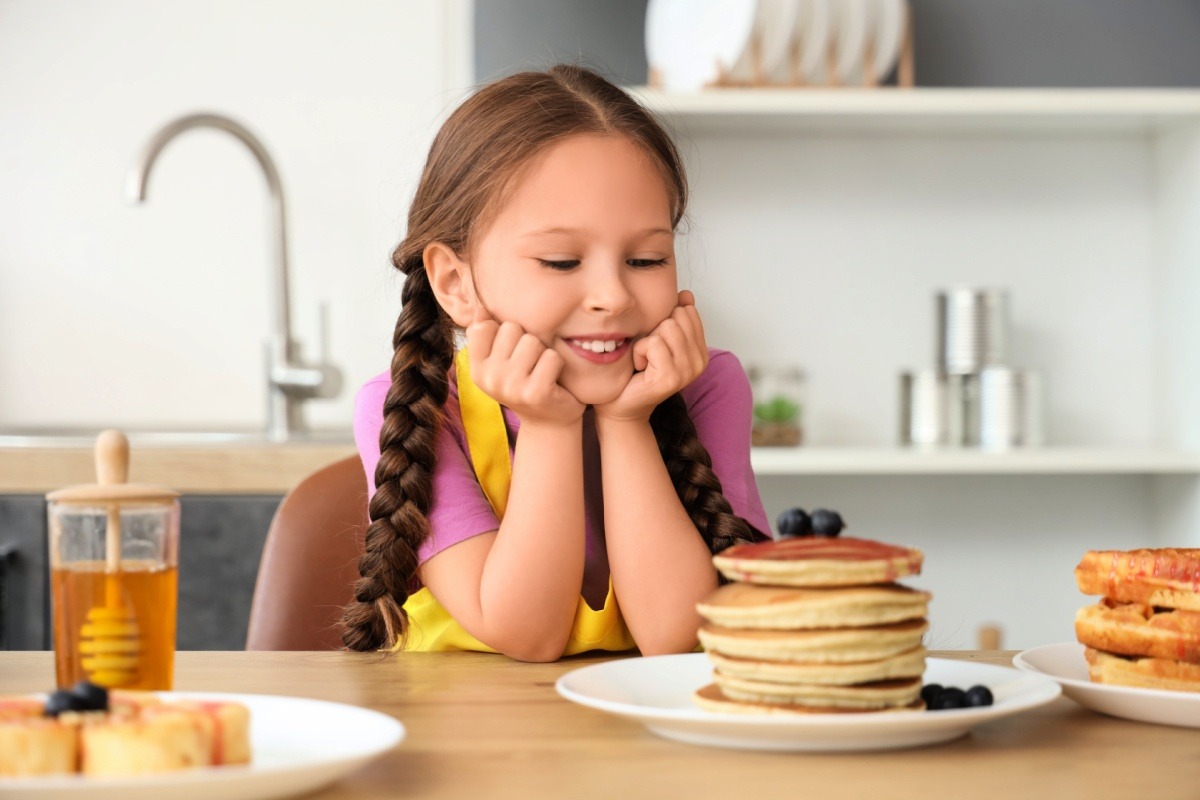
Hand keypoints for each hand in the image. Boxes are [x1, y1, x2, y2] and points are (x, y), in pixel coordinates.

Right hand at [465, 305, 584, 426]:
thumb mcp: (499, 361)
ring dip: (543, 352)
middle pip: (511, 329)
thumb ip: (487, 334)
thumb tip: (480, 307)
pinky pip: (551, 357)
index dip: (503, 332)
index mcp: (477, 369)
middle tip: (529, 365)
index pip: (484, 327)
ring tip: (540, 371)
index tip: (511, 353)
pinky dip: (557, 364)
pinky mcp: (537, 393)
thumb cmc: (524, 383)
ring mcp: (512, 387)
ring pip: (532, 341)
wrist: (548, 422)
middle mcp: (490, 379)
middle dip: (526, 341)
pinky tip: (553, 379)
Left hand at [594, 291, 708, 423]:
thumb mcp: (659, 338)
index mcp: (701, 351)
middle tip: (649, 354)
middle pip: (677, 317)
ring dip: (646, 341)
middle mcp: (700, 361)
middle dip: (656, 330)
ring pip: (667, 327)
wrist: (621, 403)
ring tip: (645, 360)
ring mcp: (688, 371)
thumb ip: (675, 317)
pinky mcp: (671, 377)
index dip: (665, 321)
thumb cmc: (637, 369)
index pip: (688, 312)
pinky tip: (640, 368)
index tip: (657, 345)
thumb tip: (686, 294)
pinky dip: (639, 352)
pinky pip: (653, 343)